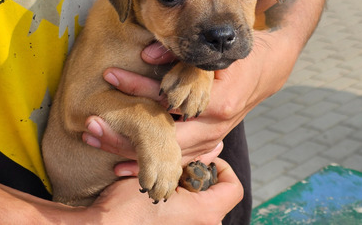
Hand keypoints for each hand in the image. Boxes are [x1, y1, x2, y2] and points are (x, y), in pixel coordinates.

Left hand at [83, 34, 290, 163]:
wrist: (267, 71)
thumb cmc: (241, 56)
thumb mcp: (215, 50)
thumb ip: (183, 55)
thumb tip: (148, 53)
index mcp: (218, 102)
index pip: (170, 100)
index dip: (139, 88)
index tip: (111, 76)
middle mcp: (215, 127)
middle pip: (163, 138)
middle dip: (125, 134)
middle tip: (91, 126)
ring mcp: (212, 139)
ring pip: (167, 153)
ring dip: (131, 150)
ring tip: (97, 142)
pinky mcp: (208, 142)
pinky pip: (177, 158)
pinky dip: (151, 161)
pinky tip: (122, 165)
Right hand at [91, 157, 242, 224]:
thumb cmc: (127, 206)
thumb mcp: (161, 173)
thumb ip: (192, 159)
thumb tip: (215, 145)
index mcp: (205, 213)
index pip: (234, 188)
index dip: (223, 169)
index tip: (204, 160)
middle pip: (217, 196)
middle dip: (200, 178)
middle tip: (179, 167)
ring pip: (201, 205)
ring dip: (188, 190)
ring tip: (166, 179)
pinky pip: (188, 216)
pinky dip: (180, 203)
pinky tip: (160, 194)